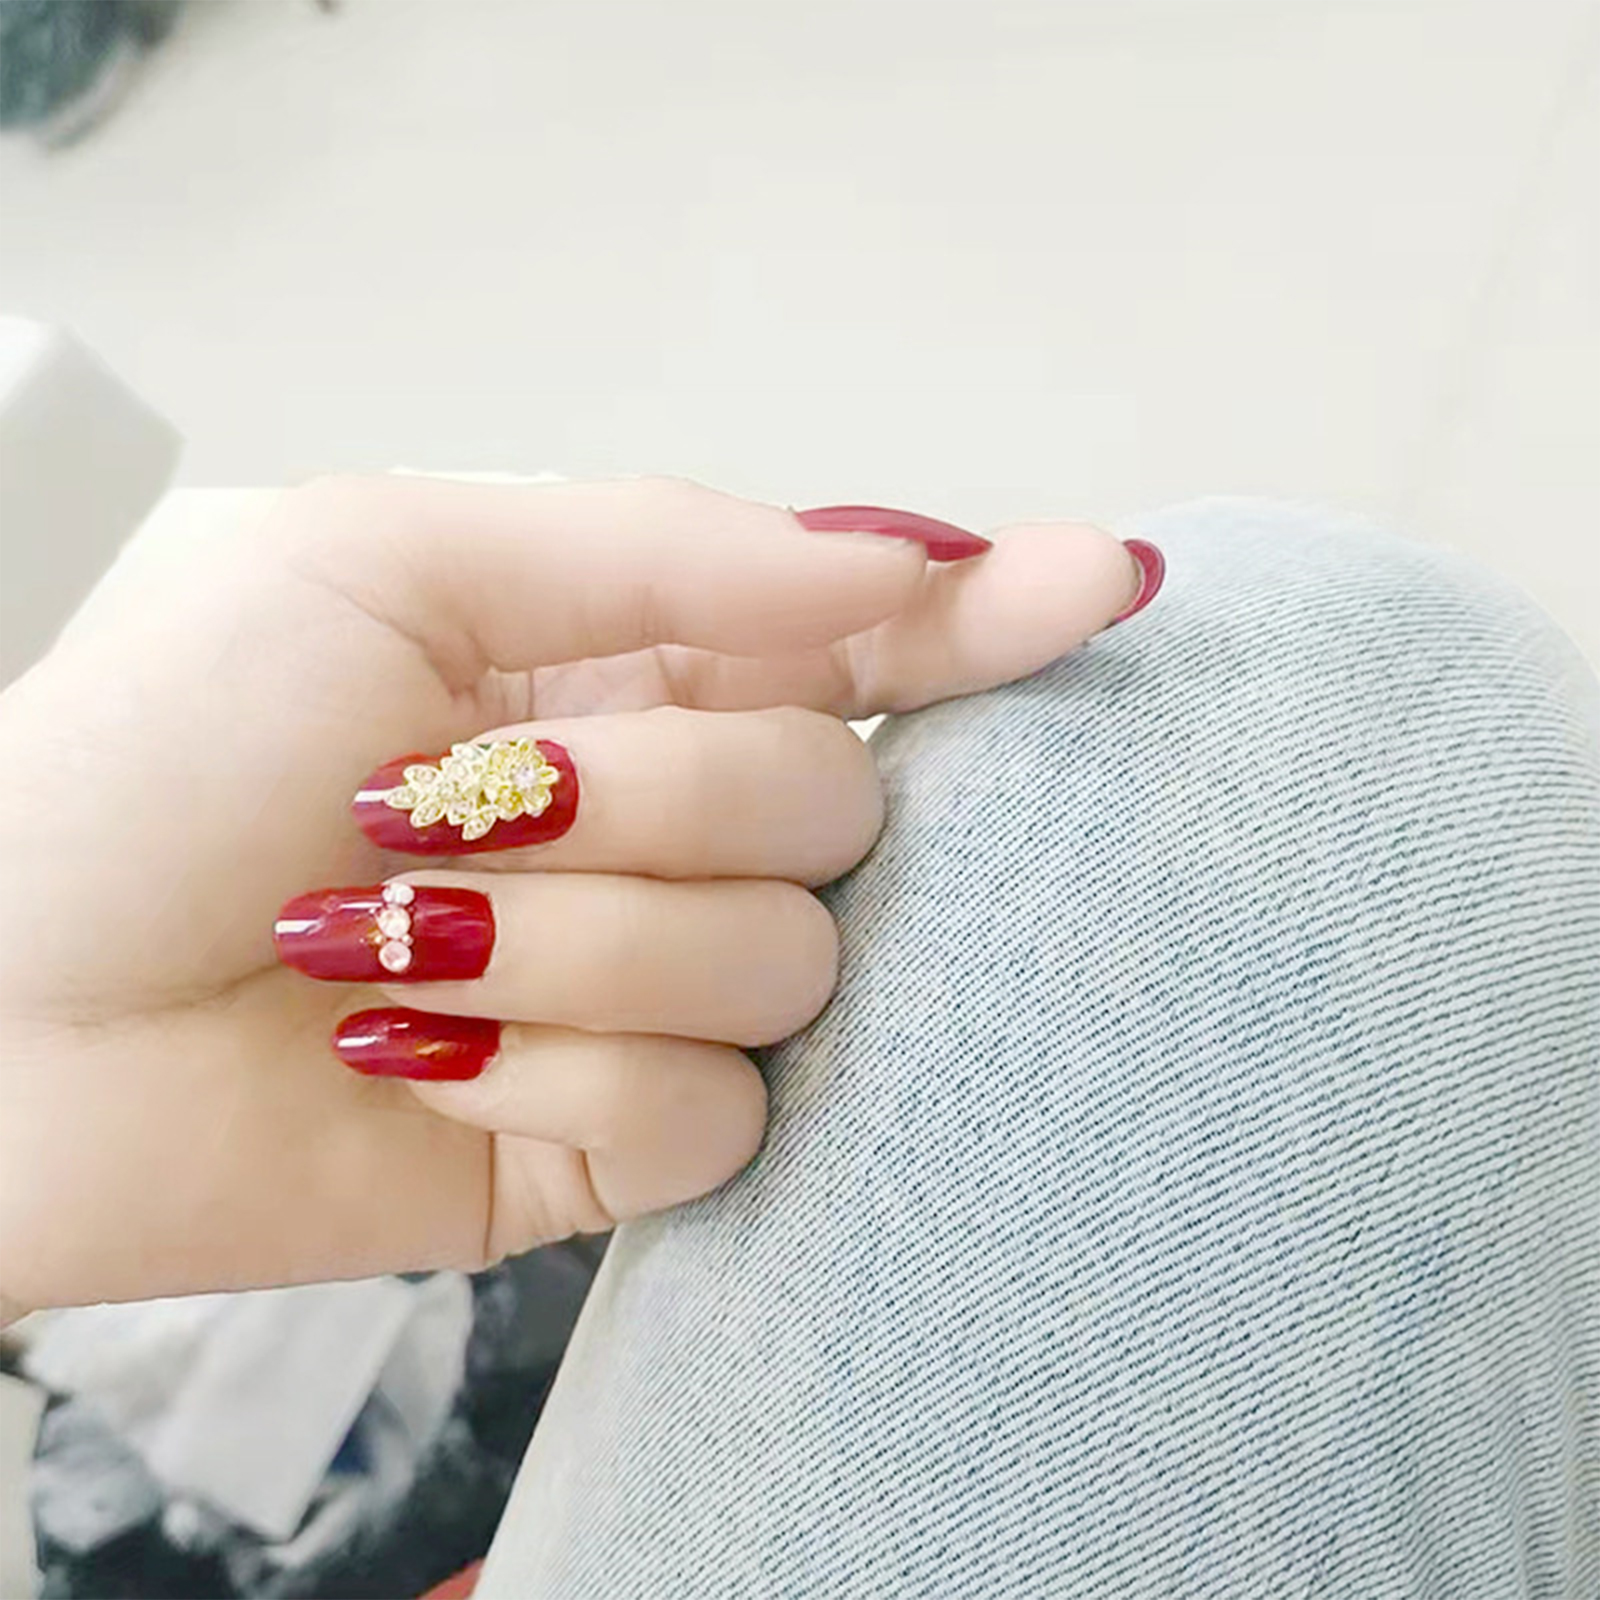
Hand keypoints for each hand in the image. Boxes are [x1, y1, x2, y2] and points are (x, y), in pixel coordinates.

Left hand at [0, 474, 1157, 1312]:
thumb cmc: (154, 759)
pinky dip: (552, 1076)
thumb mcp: (384, 561)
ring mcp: (650, 994)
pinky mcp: (617, 1145)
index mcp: (623, 676)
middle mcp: (665, 832)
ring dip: (576, 941)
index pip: (866, 647)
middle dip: (654, 793)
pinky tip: (421, 1064)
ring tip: (402, 937)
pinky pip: (709, 1113)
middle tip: (464, 801)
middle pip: (838, 804)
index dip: (990, 613)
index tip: (1110, 579)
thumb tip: (896, 561)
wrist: (8, 1009)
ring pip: (783, 964)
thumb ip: (662, 547)